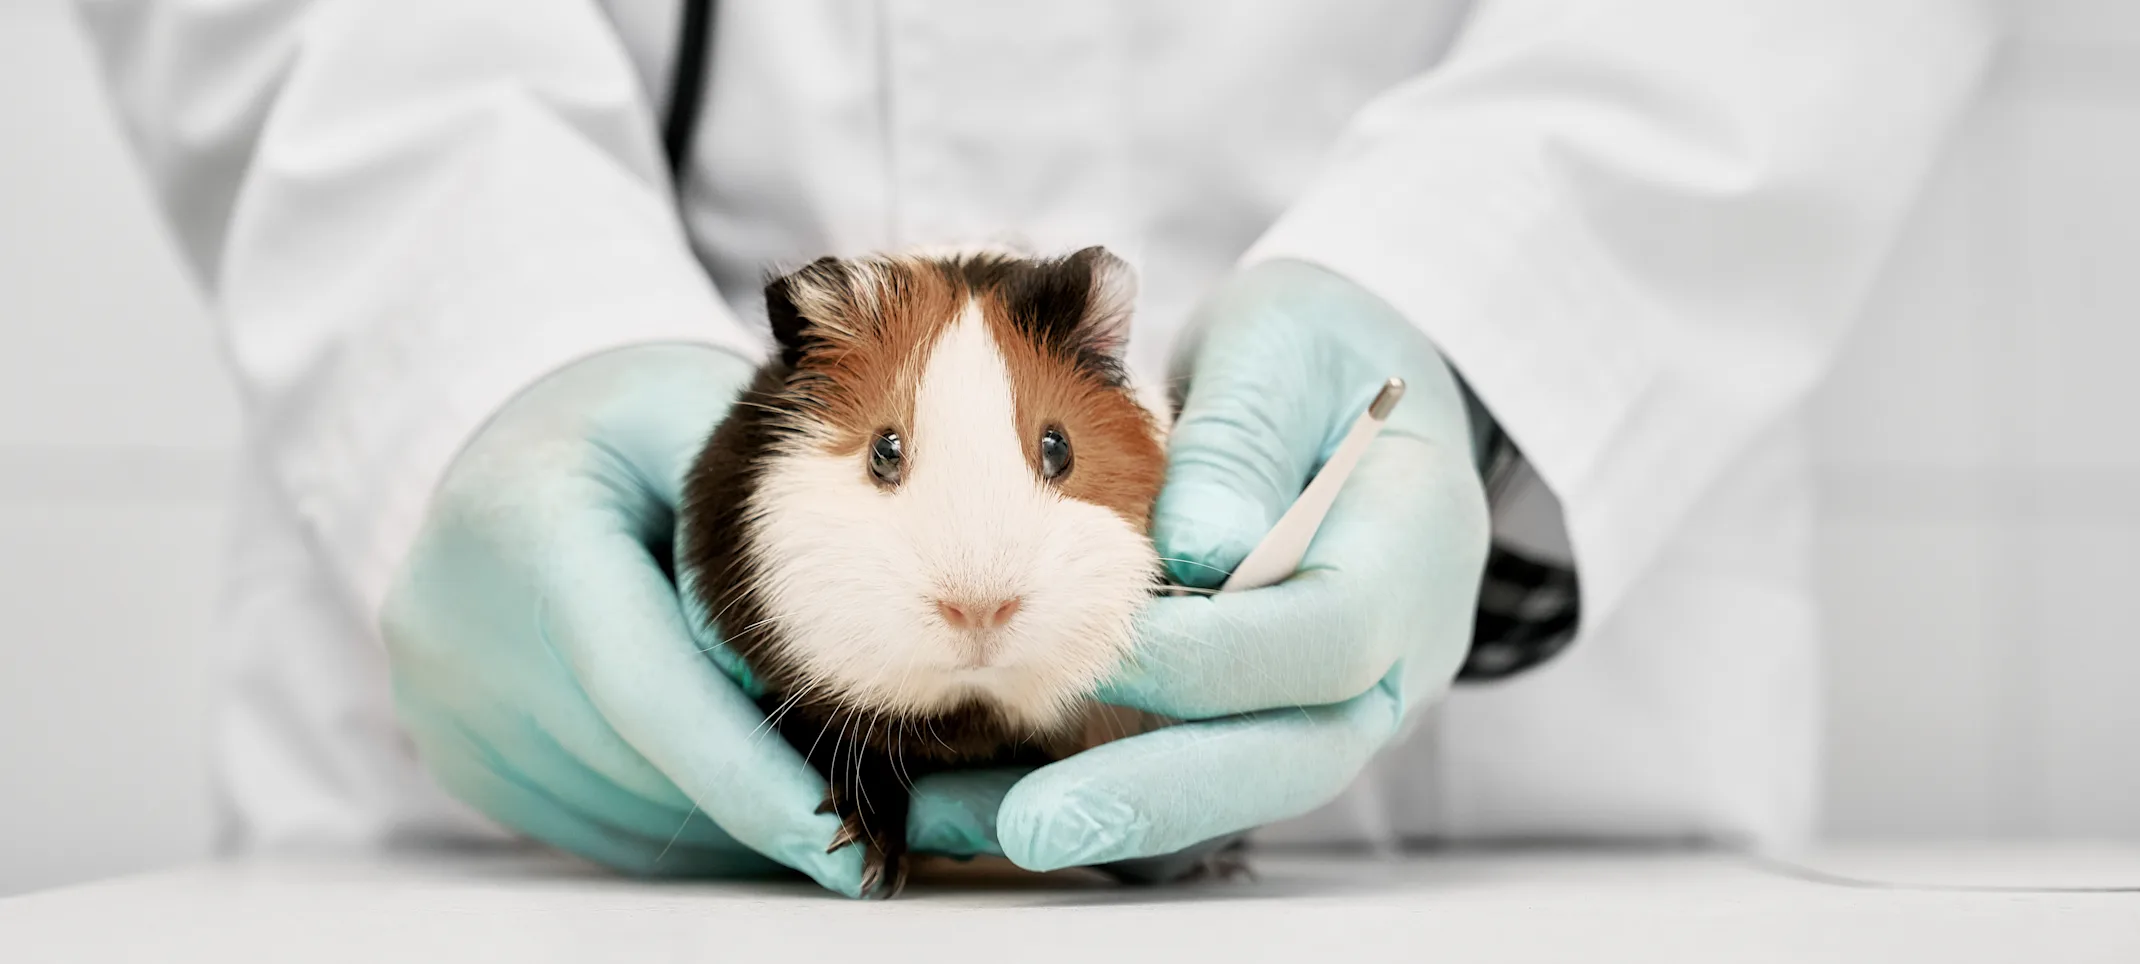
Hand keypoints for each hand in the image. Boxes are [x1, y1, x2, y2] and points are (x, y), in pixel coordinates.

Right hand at [381, 345, 870, 895]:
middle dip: (766, 790)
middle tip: (883, 799)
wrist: (514, 450)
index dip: (746, 775)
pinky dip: (685, 815)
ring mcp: (447, 704)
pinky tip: (744, 775)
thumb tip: (831, 662)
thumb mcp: (708, 422)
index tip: (839, 840)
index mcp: (522, 524)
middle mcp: (455, 626)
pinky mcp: (461, 756)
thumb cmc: (639, 428)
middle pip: (641, 762)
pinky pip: (598, 824)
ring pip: (627, 809)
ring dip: (730, 812)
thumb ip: (758, 532)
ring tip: (822, 768)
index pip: (646, 687)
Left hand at [941, 259, 1489, 869]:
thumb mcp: (1285, 343)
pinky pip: (1186, 774)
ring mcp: (1333, 700)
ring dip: (1096, 813)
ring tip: (957, 819)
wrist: (1362, 381)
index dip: (1217, 655)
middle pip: (1285, 755)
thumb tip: (1199, 548)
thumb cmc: (1320, 353)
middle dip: (1153, 796)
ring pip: (1227, 787)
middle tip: (1032, 826)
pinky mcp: (1268, 719)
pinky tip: (974, 801)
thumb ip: (1243, 435)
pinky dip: (1088, 794)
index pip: (1327, 636)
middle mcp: (1390, 653)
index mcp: (1414, 548)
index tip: (1100, 649)